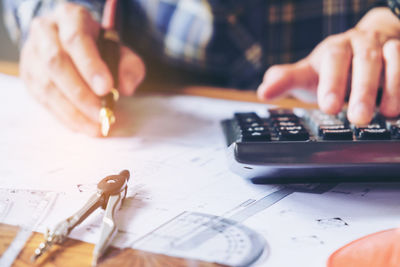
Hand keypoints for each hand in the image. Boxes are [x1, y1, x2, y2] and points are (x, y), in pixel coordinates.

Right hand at [20, 3, 144, 135]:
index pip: (76, 39)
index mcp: (70, 17)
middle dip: (82, 93)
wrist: (74, 43)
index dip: (91, 65)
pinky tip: (82, 126)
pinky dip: (65, 116)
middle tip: (102, 114)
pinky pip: (43, 100)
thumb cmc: (99, 48)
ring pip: (47, 85)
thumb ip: (129, 66)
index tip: (107, 88)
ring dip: (73, 111)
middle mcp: (46, 32)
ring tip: (96, 127)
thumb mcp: (120, 50)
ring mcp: (32, 54)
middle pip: (57, 62)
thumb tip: (126, 88)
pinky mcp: (28, 76)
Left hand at [257, 7, 399, 124]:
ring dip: (394, 86)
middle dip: (363, 90)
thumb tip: (264, 90)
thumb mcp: (309, 73)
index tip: (328, 107)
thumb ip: (287, 81)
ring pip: (395, 59)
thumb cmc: (334, 66)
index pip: (333, 61)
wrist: (369, 44)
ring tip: (389, 114)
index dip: (332, 82)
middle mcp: (362, 44)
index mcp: (335, 49)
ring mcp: (388, 48)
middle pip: (365, 61)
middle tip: (359, 118)